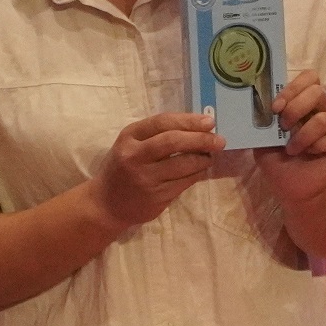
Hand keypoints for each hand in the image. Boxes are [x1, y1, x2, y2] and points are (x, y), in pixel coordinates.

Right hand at [88, 112, 226, 230]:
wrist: (106, 204)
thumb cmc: (123, 168)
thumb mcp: (131, 145)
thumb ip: (157, 134)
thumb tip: (198, 126)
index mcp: (129, 137)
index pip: (162, 123)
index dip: (188, 121)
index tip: (209, 122)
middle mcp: (135, 156)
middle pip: (173, 142)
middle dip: (201, 139)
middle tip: (219, 140)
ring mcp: (146, 178)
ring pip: (183, 164)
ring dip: (203, 158)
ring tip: (211, 155)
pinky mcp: (156, 197)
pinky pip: (185, 182)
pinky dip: (197, 173)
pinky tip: (201, 169)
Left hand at [257, 70, 325, 205]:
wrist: (290, 189)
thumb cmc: (277, 161)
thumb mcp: (262, 138)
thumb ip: (263, 120)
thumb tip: (256, 104)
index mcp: (303, 104)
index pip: (309, 78)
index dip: (292, 88)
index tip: (275, 107)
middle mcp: (321, 111)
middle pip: (318, 91)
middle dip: (296, 107)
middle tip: (283, 126)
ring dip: (304, 134)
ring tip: (292, 149)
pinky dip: (319, 145)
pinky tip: (310, 153)